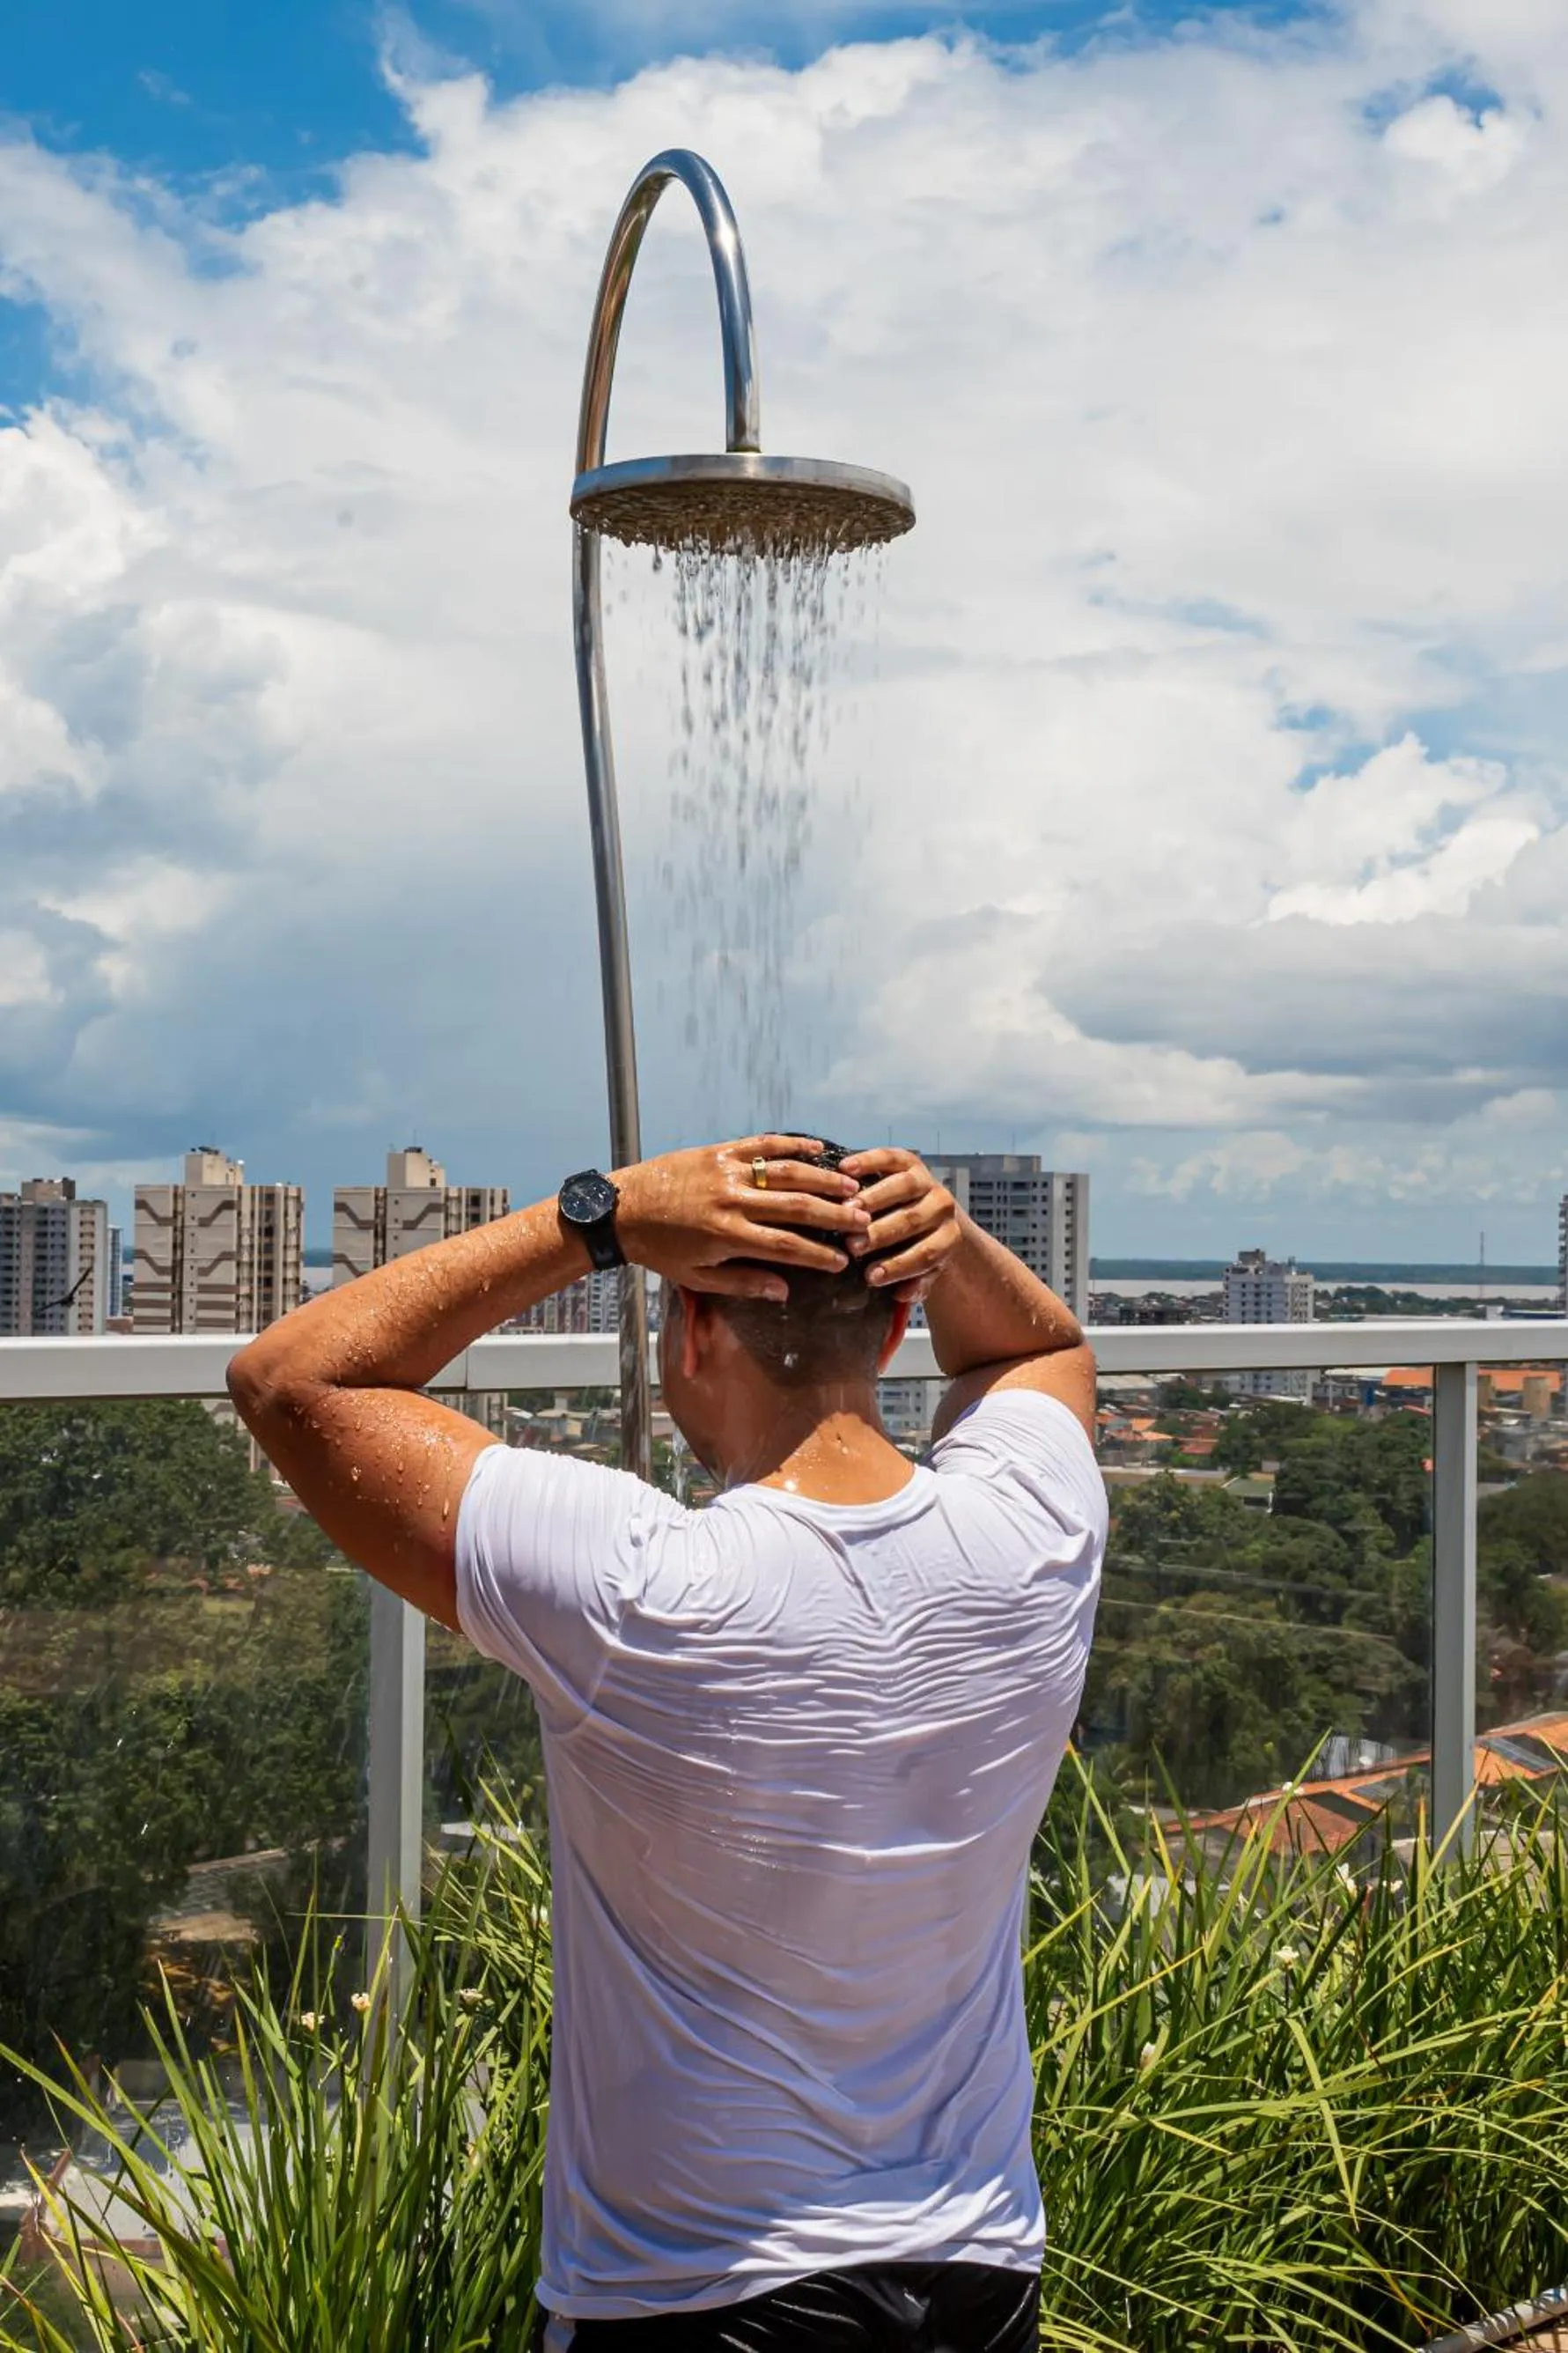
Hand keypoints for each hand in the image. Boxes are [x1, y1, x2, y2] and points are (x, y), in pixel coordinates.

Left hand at [613, 1137, 869, 1300]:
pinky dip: (792, 1145)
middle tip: (863, 1220)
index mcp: (727, 1236)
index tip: (842, 1263)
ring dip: (822, 1179)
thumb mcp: (697, 1278)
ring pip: (785, 1172)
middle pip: (796, 1207)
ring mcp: (726, 1172)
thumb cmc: (660, 1250)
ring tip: (851, 1187)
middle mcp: (731, 1201)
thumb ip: (744, 1283)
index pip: (786, 1247)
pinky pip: (761, 1145)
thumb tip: (784, 1291)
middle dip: (834, 1215)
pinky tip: (817, 1148)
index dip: (818, 1256)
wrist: (622, 1209)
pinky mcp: (718, 1152)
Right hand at [837, 1148, 960, 1304]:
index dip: (899, 1266)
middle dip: (881, 1234)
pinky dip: (867, 1161)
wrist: (934, 1214)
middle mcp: (942, 1206)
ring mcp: (927, 1180)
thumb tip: (902, 1294)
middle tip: (853, 1245)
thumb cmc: (919, 1249)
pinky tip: (845, 1169)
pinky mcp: (910, 1161)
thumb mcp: (923, 1271)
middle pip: (911, 1220)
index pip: (926, 1254)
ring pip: (902, 1186)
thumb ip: (916, 1283)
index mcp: (949, 1237)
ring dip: (873, 1199)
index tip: (870, 1277)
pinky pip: (890, 1157)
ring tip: (847, 1211)